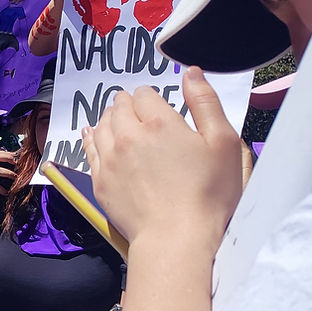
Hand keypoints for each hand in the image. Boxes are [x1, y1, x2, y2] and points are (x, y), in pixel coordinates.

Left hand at [82, 67, 241, 247]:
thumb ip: (205, 102)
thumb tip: (189, 72)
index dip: (151, 97)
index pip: (145, 94)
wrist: (177, 237)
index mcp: (160, 122)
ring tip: (118, 118)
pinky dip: (91, 137)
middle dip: (128, 104)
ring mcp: (110, 160)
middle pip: (119, 107)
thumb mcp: (223, 142)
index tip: (158, 106)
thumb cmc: (208, 194)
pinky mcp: (100, 182)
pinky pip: (88, 150)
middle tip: (137, 109)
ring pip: (102, 126)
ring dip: (110, 118)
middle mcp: (128, 136)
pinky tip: (92, 134)